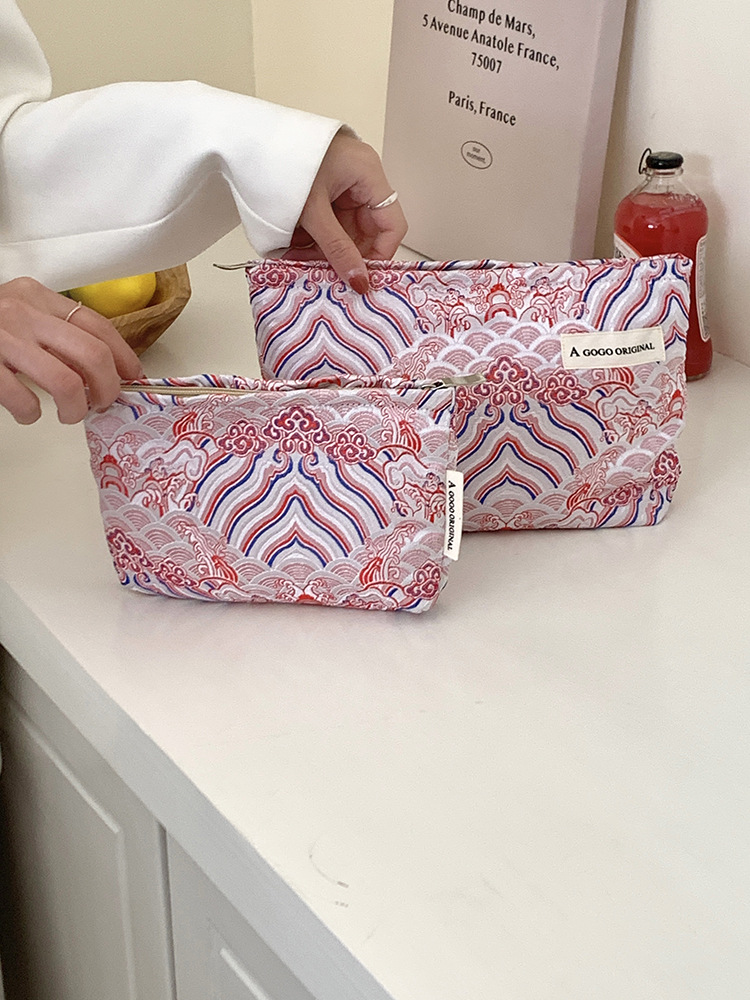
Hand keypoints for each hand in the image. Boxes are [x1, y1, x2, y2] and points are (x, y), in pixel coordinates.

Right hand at [0, 277, 143, 424]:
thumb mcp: (23, 313)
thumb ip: (57, 330)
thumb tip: (106, 367)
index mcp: (38, 296)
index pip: (98, 326)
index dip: (124, 357)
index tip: (132, 379)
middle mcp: (23, 312)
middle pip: (92, 355)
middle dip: (107, 388)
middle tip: (101, 403)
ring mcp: (3, 338)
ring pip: (65, 382)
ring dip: (75, 408)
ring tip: (69, 414)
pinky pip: (22, 400)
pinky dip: (31, 414)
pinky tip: (28, 412)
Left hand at [284, 130, 407, 292]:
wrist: (246, 140)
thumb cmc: (281, 160)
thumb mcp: (312, 211)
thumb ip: (337, 249)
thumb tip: (358, 281)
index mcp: (368, 173)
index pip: (392, 224)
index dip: (381, 255)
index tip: (363, 277)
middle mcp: (359, 179)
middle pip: (366, 231)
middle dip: (345, 255)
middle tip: (325, 274)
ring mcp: (340, 185)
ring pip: (344, 231)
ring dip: (325, 250)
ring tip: (301, 260)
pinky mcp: (322, 190)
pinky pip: (327, 223)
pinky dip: (315, 239)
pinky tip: (296, 248)